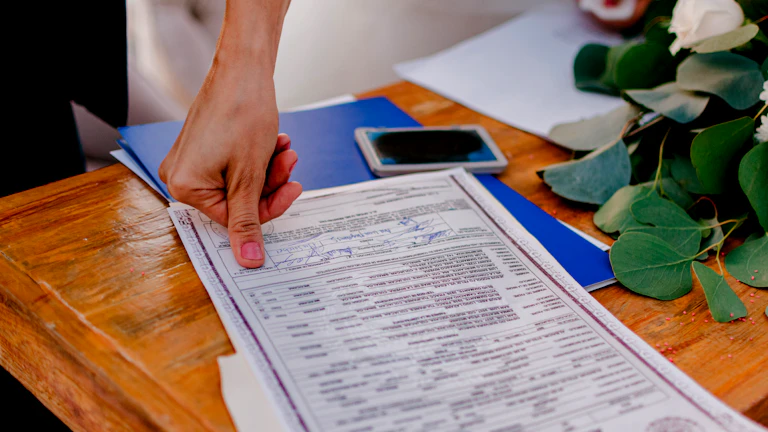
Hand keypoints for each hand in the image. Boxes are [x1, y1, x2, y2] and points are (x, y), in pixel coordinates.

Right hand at [159, 60, 301, 268]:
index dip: (269, 205)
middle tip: (290, 161)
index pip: (233, 218)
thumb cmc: (243, 113)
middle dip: (269, 182)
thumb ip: (249, 221)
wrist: (243, 68)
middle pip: (237, 200)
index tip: (293, 188)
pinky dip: (258, 158)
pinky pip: (234, 166)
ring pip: (240, 182)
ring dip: (268, 168)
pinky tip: (275, 140)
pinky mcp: (202, 148)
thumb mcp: (250, 176)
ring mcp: (190, 161)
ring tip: (284, 146)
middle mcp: (179, 177)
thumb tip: (249, 262)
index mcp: (184, 187)